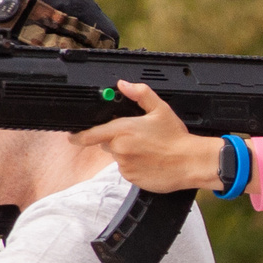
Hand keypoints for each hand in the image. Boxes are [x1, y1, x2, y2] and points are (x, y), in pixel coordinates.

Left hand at [74, 81, 212, 193]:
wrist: (190, 162)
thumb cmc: (176, 138)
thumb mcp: (160, 109)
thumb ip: (140, 94)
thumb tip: (124, 84)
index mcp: (123, 130)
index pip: (91, 134)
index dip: (79, 136)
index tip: (72, 137)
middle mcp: (120, 149)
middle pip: (107, 144)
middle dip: (117, 140)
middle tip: (139, 137)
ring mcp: (125, 165)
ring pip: (118, 157)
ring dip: (127, 153)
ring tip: (148, 150)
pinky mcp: (131, 178)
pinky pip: (127, 170)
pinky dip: (134, 165)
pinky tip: (150, 161)